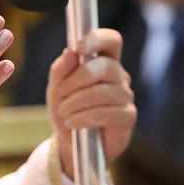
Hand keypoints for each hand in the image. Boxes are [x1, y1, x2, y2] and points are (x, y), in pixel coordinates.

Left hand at [46, 28, 134, 179]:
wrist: (70, 145)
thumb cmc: (66, 110)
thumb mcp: (56, 89)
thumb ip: (61, 69)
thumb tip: (70, 51)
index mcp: (104, 61)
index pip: (112, 41)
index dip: (98, 39)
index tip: (79, 47)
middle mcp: (119, 76)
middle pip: (106, 66)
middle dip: (78, 78)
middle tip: (61, 91)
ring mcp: (125, 97)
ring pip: (103, 92)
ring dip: (76, 102)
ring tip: (64, 113)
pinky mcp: (127, 117)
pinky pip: (106, 113)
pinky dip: (83, 118)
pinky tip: (72, 123)